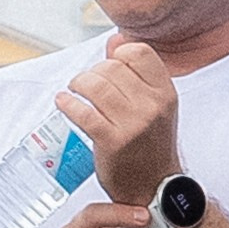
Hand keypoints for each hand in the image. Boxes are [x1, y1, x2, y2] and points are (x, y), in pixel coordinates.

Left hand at [54, 40, 181, 204]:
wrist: (153, 187)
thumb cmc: (150, 146)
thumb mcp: (155, 107)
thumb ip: (137, 74)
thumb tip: (115, 40)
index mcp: (165, 93)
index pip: (139, 52)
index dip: (118, 53)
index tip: (109, 64)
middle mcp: (152, 106)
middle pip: (112, 67)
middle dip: (93, 71)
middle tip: (86, 83)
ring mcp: (133, 124)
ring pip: (96, 86)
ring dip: (78, 83)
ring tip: (74, 89)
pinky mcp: (112, 141)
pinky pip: (84, 112)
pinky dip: (68, 103)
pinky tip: (63, 102)